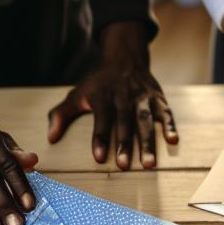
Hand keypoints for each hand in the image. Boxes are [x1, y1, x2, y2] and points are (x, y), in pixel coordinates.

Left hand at [47, 21, 177, 168]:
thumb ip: (61, 115)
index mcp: (103, 96)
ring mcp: (143, 97)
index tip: (99, 158)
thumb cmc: (98, 83)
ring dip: (148, 142)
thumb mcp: (76, 94)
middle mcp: (124, 96)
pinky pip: (165, 112)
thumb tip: (51, 138)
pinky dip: (170, 126)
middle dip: (125, 144)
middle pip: (125, 122)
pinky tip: (173, 141)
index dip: (100, 138)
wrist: (125, 58)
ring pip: (146, 120)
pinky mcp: (157, 97)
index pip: (101, 119)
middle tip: (125, 166)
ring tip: (149, 163)